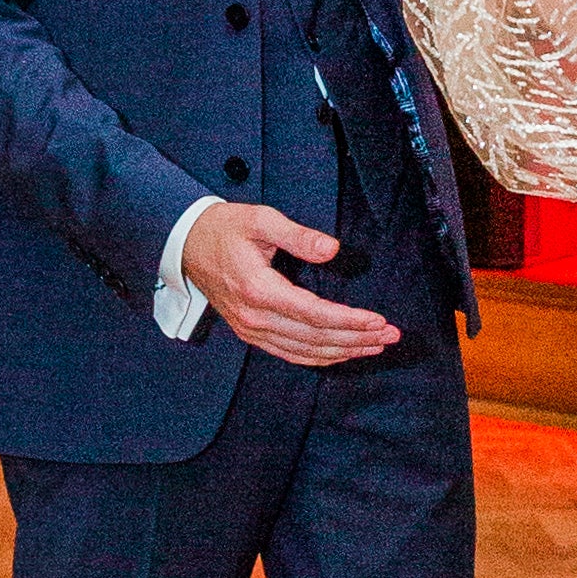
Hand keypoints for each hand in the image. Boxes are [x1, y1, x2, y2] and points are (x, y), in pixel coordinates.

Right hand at [180, 199, 399, 365]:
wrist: (186, 244)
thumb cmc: (225, 228)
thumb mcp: (261, 220)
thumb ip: (298, 235)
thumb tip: (332, 249)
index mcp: (259, 289)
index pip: (315, 315)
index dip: (350, 321)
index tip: (379, 321)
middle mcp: (255, 317)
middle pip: (316, 338)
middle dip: (357, 339)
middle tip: (390, 336)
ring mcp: (251, 329)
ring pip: (305, 351)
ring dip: (344, 351)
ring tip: (376, 346)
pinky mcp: (250, 333)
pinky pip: (290, 353)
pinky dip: (319, 357)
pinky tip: (343, 353)